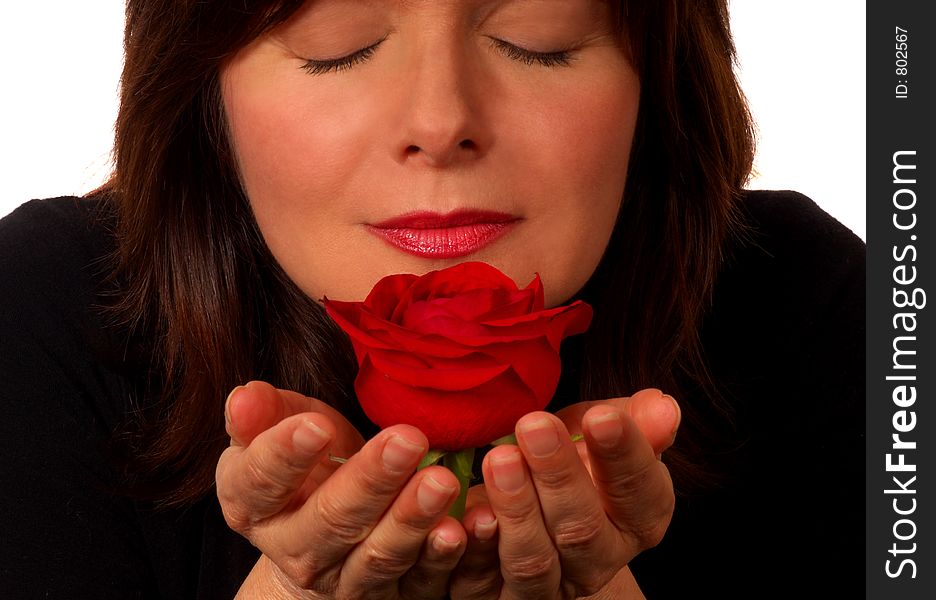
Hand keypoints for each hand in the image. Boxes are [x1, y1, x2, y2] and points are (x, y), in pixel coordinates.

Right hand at [216, 381, 467, 598]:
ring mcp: (336, 577)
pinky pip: (414, 580)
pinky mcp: (380, 592)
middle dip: (370, 480)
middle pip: (328, 519)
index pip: (261, 482)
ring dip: (411, 519)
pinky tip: (459, 527)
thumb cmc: (306, 460)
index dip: (285, 455)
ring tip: (441, 480)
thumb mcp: (281, 427)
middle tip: (407, 440)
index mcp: (250, 503)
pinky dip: (438, 555)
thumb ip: (265, 413)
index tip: (316, 426)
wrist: (320, 525)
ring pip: (375, 553)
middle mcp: (289, 548)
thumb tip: (245, 396)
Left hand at [449, 388, 678, 598]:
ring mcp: (552, 584)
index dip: (623, 456)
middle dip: (558, 476)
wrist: (534, 501)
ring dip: (515, 509)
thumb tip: (664, 407)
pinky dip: (474, 550)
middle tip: (533, 425)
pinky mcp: (502, 596)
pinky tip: (467, 515)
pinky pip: (483, 584)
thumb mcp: (603, 431)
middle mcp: (599, 561)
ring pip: (533, 560)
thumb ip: (633, 421)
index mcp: (639, 519)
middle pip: (582, 529)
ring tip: (499, 458)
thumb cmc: (576, 458)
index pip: (640, 492)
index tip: (601, 416)